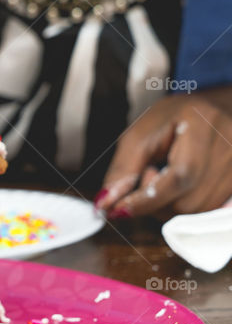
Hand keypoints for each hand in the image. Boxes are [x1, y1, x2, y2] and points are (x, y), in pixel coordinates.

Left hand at [96, 90, 231, 217]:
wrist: (214, 110)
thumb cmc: (174, 119)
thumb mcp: (140, 135)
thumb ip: (123, 169)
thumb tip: (105, 204)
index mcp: (203, 123)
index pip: (179, 175)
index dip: (147, 199)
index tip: (119, 209)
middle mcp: (231, 147)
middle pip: (188, 202)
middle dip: (156, 201)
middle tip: (149, 173)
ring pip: (198, 212)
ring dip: (171, 204)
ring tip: (167, 174)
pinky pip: (210, 211)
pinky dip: (188, 205)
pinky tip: (182, 186)